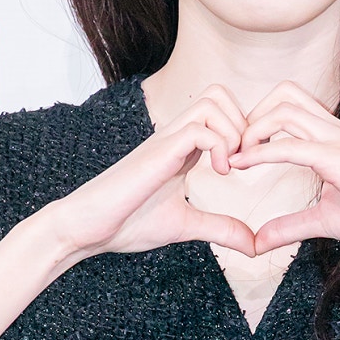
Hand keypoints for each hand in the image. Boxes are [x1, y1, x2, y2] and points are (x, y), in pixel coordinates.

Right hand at [49, 85, 255, 261]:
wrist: (86, 228)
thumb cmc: (127, 223)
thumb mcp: (185, 225)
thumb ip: (220, 229)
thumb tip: (254, 246)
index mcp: (184, 146)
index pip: (222, 110)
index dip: (245, 129)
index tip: (250, 163)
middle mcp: (176, 134)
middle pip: (220, 93)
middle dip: (244, 122)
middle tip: (245, 159)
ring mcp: (166, 139)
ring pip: (212, 101)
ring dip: (233, 130)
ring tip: (231, 166)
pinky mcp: (158, 151)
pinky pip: (199, 129)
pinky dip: (220, 147)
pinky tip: (220, 174)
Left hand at [229, 81, 339, 255]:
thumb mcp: (324, 220)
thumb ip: (289, 225)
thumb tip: (258, 241)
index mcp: (331, 136)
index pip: (289, 103)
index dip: (258, 119)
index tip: (239, 150)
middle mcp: (333, 129)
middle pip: (283, 94)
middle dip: (251, 115)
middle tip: (234, 149)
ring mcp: (337, 140)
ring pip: (284, 110)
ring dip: (251, 130)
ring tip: (235, 157)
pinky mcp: (339, 159)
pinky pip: (292, 144)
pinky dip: (262, 151)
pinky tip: (244, 165)